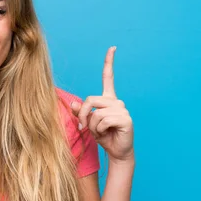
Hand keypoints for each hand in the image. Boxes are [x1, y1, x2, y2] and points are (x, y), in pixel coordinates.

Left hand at [71, 47, 133, 162]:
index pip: (108, 77)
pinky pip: (103, 121)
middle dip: (83, 115)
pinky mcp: (125, 118)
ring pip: (96, 113)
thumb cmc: (104, 136)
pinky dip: (100, 130)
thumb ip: (81, 112)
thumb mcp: (89, 124)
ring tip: (101, 132)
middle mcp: (116, 102)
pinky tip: (108, 134)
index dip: (109, 62)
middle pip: (90, 100)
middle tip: (85, 127)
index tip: (112, 48)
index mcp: (108, 99)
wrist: (117, 152)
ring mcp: (122, 109)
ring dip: (93, 126)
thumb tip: (74, 103)